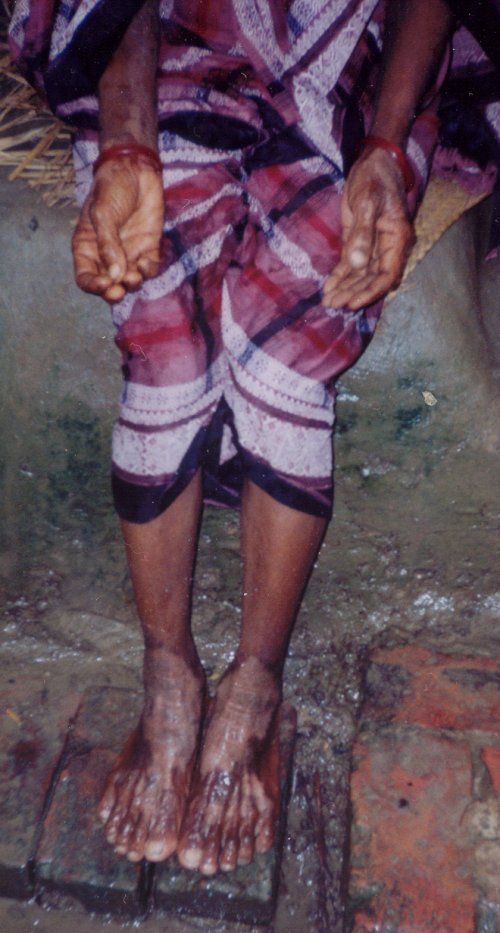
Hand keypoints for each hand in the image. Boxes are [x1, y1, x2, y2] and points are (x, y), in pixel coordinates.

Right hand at [72, 156, 164, 302]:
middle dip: (114, 292)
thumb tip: (114, 276)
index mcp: (87, 247)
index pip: (85, 277)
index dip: (93, 286)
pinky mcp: (149, 248)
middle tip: (121, 290)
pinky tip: (146, 263)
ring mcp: (129, 253)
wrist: (136, 169)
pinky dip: (148, 271)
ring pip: (130, 281)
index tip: (105, 284)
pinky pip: (149, 269)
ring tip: (135, 276)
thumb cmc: (112, 187)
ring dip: (132, 283)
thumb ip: (107, 245)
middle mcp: (107, 255)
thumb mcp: (102, 213)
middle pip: (108, 285)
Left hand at [323, 148, 413, 309]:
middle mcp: (387, 247)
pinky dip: (340, 277)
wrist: (372, 163)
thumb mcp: (368, 203)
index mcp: (397, 239)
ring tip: (328, 302)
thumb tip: (357, 265)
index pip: (387, 275)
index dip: (370, 291)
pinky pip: (350, 265)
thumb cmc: (375, 180)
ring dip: (345, 289)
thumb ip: (363, 234)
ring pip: (360, 275)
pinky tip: (328, 289)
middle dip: (353, 293)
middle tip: (334, 305)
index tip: (352, 302)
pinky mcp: (358, 242)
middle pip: (372, 279)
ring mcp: (373, 246)